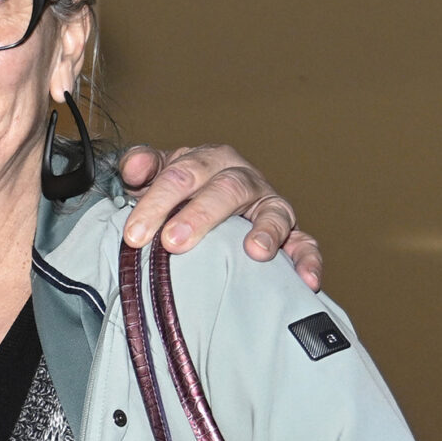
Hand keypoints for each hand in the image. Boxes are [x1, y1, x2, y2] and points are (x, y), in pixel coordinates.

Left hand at [118, 142, 321, 290]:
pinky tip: (306, 279)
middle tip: (174, 242)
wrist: (205, 202)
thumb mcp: (156, 175)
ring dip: (265, 231)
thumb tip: (133, 167)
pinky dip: (307, 259)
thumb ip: (141, 166)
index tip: (135, 234)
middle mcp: (243, 178)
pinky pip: (305, 243)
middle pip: (226, 190)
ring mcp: (269, 205)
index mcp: (208, 161)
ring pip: (273, 212)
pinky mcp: (291, 232)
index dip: (156, 204)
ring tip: (254, 252)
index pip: (181, 176)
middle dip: (200, 216)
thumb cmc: (178, 193)